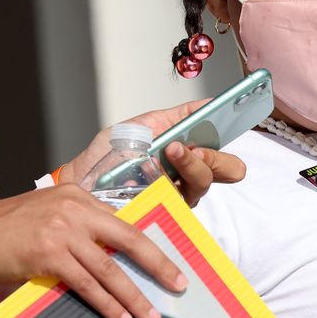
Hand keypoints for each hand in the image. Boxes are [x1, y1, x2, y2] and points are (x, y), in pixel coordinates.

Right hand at [0, 185, 185, 317]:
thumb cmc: (7, 229)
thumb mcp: (48, 213)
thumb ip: (80, 224)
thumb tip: (115, 249)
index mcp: (77, 195)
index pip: (123, 224)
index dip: (149, 247)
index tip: (170, 265)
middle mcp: (73, 209)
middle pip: (128, 241)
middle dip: (158, 266)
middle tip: (179, 285)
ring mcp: (61, 232)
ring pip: (108, 269)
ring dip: (133, 295)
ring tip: (151, 315)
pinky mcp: (48, 255)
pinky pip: (86, 285)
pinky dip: (106, 304)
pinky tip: (121, 317)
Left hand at [59, 100, 246, 205]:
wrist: (81, 180)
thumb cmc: (109, 156)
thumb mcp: (142, 126)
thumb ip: (176, 118)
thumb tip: (209, 104)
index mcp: (191, 157)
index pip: (226, 151)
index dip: (235, 136)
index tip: (228, 118)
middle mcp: (191, 179)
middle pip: (229, 171)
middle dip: (217, 156)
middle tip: (196, 147)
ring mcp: (180, 197)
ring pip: (203, 182)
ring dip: (190, 163)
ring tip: (171, 150)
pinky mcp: (164, 213)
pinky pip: (179, 198)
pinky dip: (168, 179)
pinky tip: (152, 172)